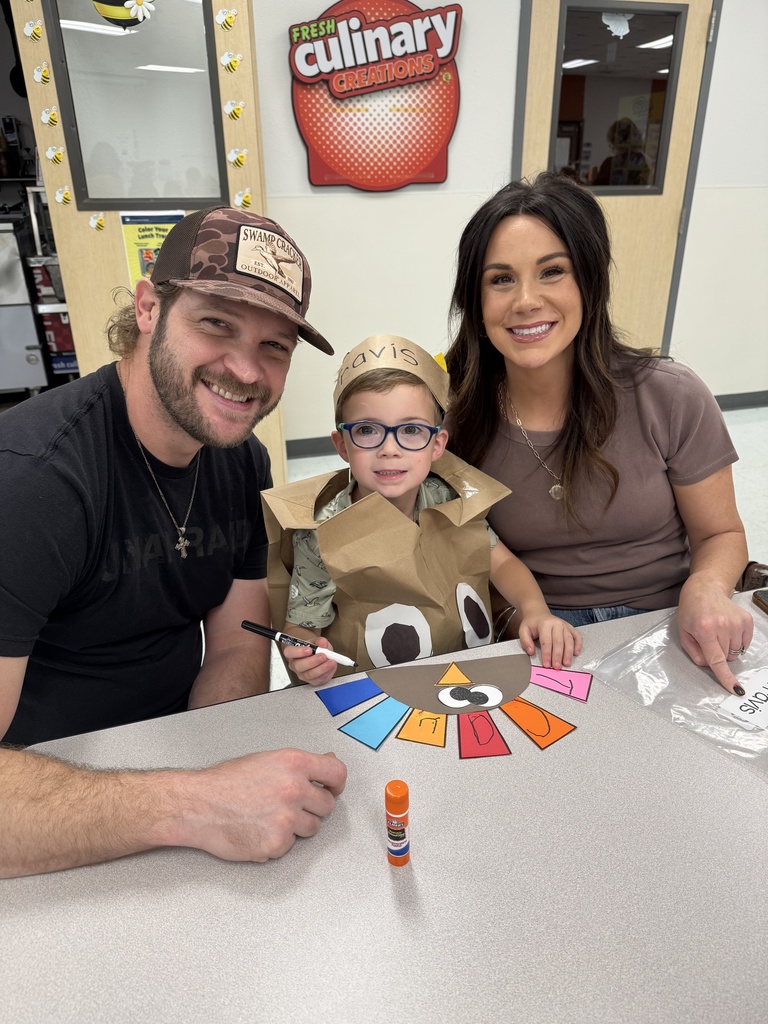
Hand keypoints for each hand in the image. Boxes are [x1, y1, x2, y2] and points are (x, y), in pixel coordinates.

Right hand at [172, 749, 347, 862]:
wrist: (197, 805)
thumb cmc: (225, 782)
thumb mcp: (267, 761)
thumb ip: (299, 765)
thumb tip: (328, 761)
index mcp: (294, 763)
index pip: (336, 773)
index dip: (336, 783)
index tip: (332, 789)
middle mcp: (294, 789)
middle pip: (327, 805)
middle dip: (312, 807)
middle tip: (288, 806)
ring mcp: (287, 818)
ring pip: (312, 828)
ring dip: (296, 826)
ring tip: (269, 817)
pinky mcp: (277, 843)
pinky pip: (290, 845)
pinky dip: (277, 842)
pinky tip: (258, 830)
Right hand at [283, 638, 338, 686]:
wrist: (317, 655)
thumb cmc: (313, 648)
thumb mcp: (316, 641)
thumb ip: (319, 641)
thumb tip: (323, 643)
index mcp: (292, 653)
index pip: (289, 652)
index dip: (298, 652)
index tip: (309, 649)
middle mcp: (295, 665)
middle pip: (299, 666)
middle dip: (312, 662)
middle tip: (323, 656)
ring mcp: (303, 675)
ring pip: (309, 675)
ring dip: (322, 668)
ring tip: (331, 662)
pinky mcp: (312, 681)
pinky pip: (318, 680)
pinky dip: (327, 673)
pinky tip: (332, 667)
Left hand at [518, 613, 581, 669]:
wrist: (538, 613)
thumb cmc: (531, 624)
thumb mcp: (523, 630)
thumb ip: (525, 641)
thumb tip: (531, 652)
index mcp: (544, 624)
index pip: (546, 641)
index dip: (546, 654)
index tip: (546, 665)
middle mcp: (556, 623)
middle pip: (558, 642)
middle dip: (558, 656)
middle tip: (557, 667)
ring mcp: (565, 625)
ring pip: (569, 640)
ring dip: (568, 653)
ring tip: (566, 663)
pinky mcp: (570, 627)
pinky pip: (577, 636)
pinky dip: (578, 645)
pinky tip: (576, 653)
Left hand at [677, 580, 753, 693]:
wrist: (705, 589)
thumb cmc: (691, 611)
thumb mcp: (684, 633)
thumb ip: (695, 653)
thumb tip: (710, 665)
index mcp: (704, 630)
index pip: (717, 660)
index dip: (726, 677)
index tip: (736, 689)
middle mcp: (723, 626)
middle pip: (726, 657)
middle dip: (717, 654)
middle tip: (708, 639)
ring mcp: (737, 622)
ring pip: (736, 652)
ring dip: (726, 648)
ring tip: (717, 632)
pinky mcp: (746, 620)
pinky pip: (744, 644)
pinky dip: (736, 642)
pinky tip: (726, 630)